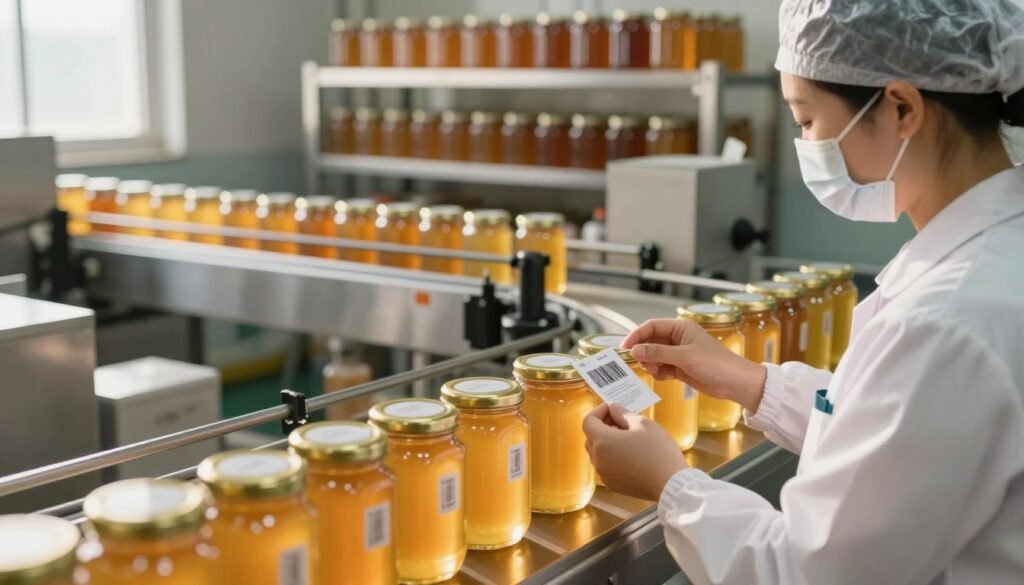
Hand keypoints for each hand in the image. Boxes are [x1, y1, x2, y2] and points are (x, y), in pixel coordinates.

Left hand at [583, 403, 687, 500]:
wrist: (670, 483)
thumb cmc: (658, 450)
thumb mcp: (643, 424)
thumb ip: (623, 414)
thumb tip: (613, 409)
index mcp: (603, 441)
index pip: (588, 421)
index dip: (599, 411)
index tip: (612, 408)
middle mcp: (598, 459)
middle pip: (591, 437)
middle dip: (602, 426)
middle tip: (621, 420)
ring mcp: (604, 474)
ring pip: (598, 453)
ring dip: (607, 442)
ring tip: (628, 438)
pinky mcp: (613, 485)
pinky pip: (606, 466)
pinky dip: (612, 457)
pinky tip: (630, 455)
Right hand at [623, 318, 766, 411]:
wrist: (734, 383)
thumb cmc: (715, 364)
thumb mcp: (683, 356)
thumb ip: (657, 352)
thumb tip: (634, 351)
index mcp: (680, 327)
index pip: (651, 326)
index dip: (636, 336)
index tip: (625, 349)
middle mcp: (678, 338)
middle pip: (651, 341)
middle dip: (643, 353)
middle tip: (638, 364)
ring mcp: (679, 353)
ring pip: (654, 355)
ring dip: (651, 364)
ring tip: (656, 372)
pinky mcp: (680, 367)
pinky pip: (661, 367)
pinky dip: (659, 372)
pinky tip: (665, 376)